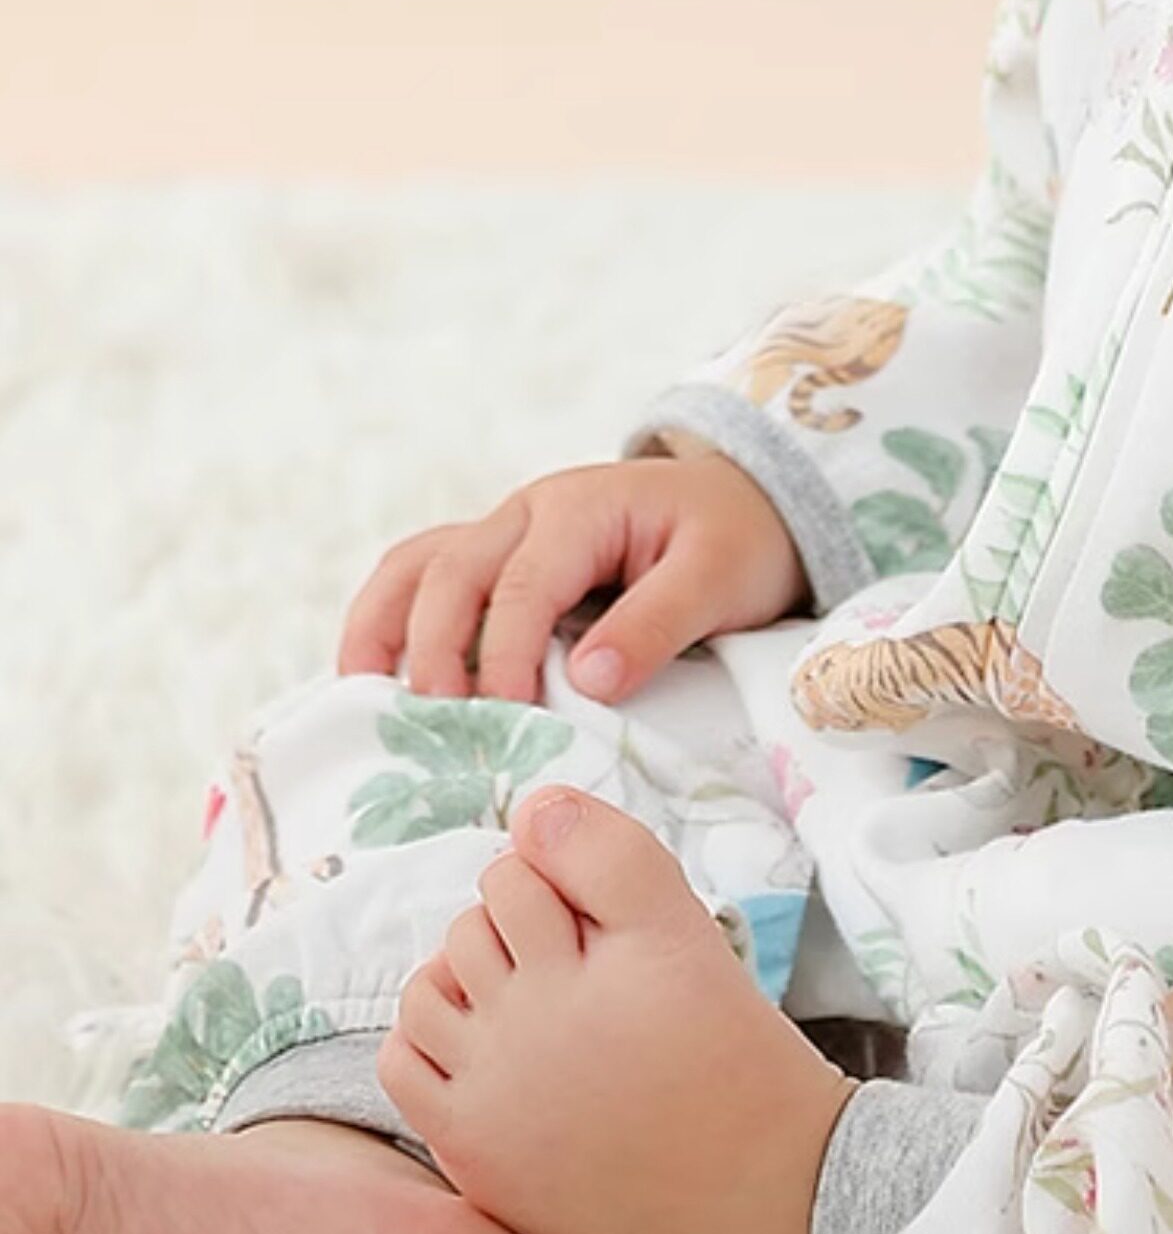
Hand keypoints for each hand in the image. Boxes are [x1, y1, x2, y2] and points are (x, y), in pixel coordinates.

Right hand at [336, 450, 807, 707]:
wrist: (745, 503)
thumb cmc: (734, 540)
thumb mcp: (718, 577)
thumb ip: (654, 625)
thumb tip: (587, 683)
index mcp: (580, 508)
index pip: (521, 585)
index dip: (503, 657)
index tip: (504, 724)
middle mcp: (527, 512)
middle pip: (450, 572)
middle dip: (433, 652)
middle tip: (435, 730)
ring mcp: (505, 532)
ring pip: (416, 566)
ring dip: (382, 629)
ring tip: (365, 704)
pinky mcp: (498, 560)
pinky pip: (422, 578)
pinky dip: (388, 623)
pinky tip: (374, 681)